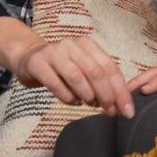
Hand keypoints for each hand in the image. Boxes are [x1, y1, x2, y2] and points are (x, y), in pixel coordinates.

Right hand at [13, 36, 134, 117]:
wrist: (28, 57)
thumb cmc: (61, 67)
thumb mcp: (83, 67)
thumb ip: (101, 82)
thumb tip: (121, 105)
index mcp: (87, 44)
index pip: (110, 67)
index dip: (121, 90)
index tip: (127, 110)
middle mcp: (71, 45)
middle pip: (95, 72)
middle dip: (107, 96)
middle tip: (111, 112)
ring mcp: (53, 53)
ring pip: (76, 77)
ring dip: (88, 96)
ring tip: (90, 104)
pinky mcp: (37, 64)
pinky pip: (56, 84)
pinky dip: (68, 97)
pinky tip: (73, 101)